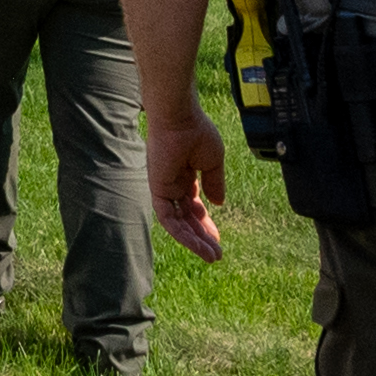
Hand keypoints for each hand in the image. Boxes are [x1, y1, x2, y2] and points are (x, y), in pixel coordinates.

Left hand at [145, 106, 227, 263]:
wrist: (181, 118)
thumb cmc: (197, 132)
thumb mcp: (212, 161)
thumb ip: (214, 182)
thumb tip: (217, 203)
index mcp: (185, 175)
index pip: (194, 206)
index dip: (205, 223)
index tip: (217, 240)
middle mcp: (173, 184)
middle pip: (187, 218)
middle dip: (201, 237)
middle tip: (216, 255)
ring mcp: (164, 187)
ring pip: (178, 223)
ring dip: (194, 241)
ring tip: (211, 256)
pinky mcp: (158, 190)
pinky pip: (169, 218)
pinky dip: (182, 233)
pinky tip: (198, 245)